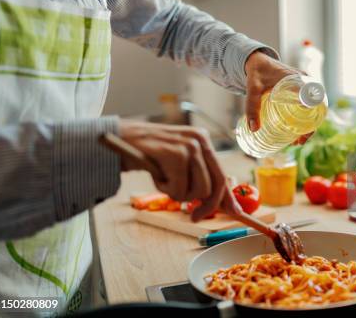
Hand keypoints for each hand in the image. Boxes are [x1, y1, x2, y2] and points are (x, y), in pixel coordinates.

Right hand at [118, 120, 239, 219]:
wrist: (120, 139)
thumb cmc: (151, 156)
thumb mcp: (179, 161)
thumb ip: (199, 176)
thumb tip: (220, 203)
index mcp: (204, 140)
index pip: (221, 174)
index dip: (228, 197)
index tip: (234, 212)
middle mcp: (200, 140)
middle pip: (214, 186)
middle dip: (205, 206)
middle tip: (193, 216)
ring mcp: (188, 146)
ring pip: (198, 190)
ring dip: (179, 194)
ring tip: (165, 181)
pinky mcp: (175, 154)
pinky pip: (179, 189)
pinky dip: (165, 189)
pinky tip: (156, 175)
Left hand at [244, 51, 313, 143]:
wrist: (259, 61)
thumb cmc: (257, 73)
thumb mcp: (253, 89)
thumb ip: (251, 107)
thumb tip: (254, 129)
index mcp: (295, 79)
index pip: (310, 95)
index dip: (312, 111)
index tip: (306, 127)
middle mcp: (304, 81)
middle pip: (316, 106)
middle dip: (310, 126)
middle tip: (299, 141)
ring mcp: (304, 85)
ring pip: (314, 107)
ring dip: (309, 125)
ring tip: (298, 141)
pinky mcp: (301, 89)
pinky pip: (309, 104)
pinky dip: (306, 118)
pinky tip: (297, 131)